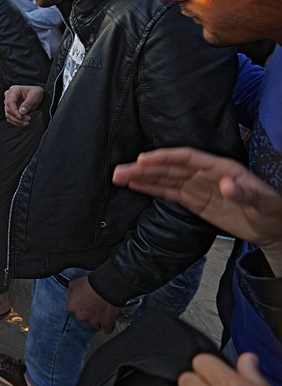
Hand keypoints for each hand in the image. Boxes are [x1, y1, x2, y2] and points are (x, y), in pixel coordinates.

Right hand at [4, 85, 44, 126]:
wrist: (37, 94)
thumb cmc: (36, 92)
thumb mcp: (35, 95)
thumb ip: (28, 103)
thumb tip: (22, 112)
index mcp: (14, 90)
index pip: (10, 102)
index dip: (14, 111)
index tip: (21, 117)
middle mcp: (9, 96)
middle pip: (8, 110)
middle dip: (17, 117)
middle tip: (27, 119)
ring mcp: (8, 103)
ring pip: (8, 115)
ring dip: (17, 121)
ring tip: (26, 122)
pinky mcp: (10, 109)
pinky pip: (10, 118)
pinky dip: (16, 122)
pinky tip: (23, 122)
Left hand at [66, 276, 119, 332]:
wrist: (107, 286)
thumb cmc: (91, 284)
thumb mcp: (74, 283)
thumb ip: (70, 291)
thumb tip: (70, 294)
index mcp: (72, 307)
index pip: (72, 311)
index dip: (78, 306)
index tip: (82, 303)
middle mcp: (81, 317)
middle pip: (82, 318)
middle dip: (87, 313)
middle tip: (92, 305)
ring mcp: (94, 321)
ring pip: (94, 324)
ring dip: (97, 319)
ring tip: (101, 310)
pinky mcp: (106, 323)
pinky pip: (106, 330)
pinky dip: (107, 326)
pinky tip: (107, 321)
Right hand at [113, 148, 281, 274]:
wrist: (273, 228)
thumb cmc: (272, 210)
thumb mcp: (263, 202)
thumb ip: (245, 193)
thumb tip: (227, 184)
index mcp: (220, 167)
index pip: (186, 158)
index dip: (164, 157)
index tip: (143, 160)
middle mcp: (204, 174)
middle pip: (169, 167)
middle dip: (143, 169)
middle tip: (120, 171)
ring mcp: (197, 187)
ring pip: (164, 179)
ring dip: (141, 178)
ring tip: (118, 176)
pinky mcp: (194, 201)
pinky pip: (168, 192)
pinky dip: (151, 189)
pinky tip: (134, 186)